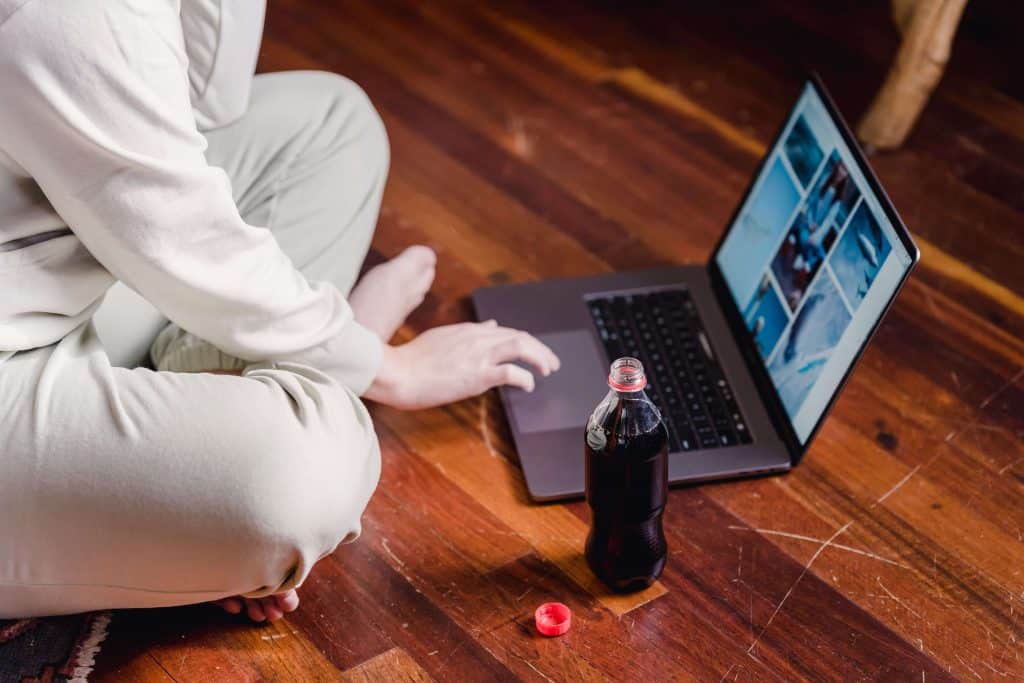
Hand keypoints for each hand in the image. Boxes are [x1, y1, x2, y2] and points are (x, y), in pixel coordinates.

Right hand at [365, 320, 559, 409]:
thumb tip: (492, 326)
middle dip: (540, 349)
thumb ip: (469, 333)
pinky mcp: (477, 375)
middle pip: (519, 337)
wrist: (397, 372)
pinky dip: (525, 378)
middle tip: (552, 362)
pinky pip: (511, 372)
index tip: (533, 351)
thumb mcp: (443, 337)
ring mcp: (478, 355)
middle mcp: (477, 338)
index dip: (524, 341)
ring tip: (548, 370)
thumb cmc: (412, 360)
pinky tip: (529, 385)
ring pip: (521, 347)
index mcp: (468, 330)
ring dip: (539, 357)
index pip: (506, 331)